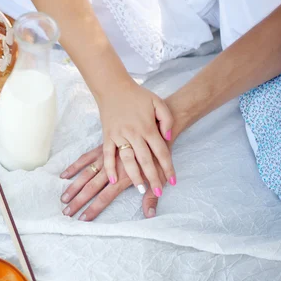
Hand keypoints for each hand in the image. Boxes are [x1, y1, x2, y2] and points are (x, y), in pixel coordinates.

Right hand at [60, 144, 168, 220]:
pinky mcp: (103, 148)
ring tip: (63, 198)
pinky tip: (64, 175)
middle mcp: (111, 169)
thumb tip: (149, 215)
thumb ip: (151, 197)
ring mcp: (105, 158)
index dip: (93, 209)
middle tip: (66, 212)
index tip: (83, 218)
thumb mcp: (158, 177)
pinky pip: (86, 158)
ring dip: (73, 187)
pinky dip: (75, 167)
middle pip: (91, 188)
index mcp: (123, 178)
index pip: (105, 197)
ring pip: (85, 175)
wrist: (156, 129)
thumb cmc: (158, 155)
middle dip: (78, 201)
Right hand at [96, 80, 176, 196]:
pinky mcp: (107, 136)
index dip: (168, 167)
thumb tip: (167, 138)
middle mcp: (134, 133)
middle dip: (153, 177)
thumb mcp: (158, 102)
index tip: (172, 182)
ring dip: (134, 176)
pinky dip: (109, 168)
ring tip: (140, 189)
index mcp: (148, 127)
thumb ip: (166, 120)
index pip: (161, 152)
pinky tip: (114, 180)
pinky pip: (107, 155)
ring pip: (127, 160)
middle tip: (158, 192)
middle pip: (146, 160)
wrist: (114, 88)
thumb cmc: (138, 96)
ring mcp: (119, 135)